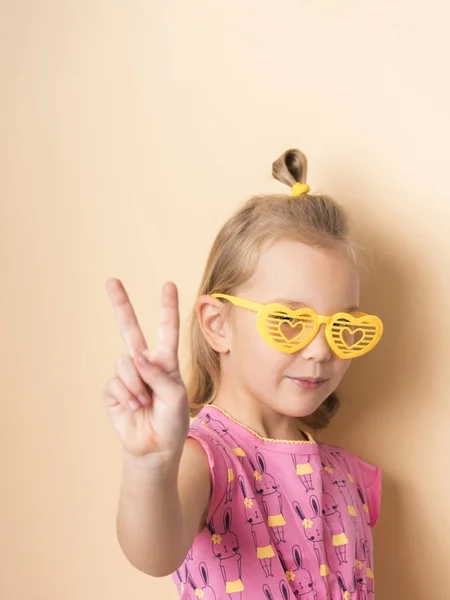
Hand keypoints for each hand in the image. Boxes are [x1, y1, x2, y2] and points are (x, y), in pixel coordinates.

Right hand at [103, 279, 189, 458]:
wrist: (155, 447)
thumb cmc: (172, 421)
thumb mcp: (176, 395)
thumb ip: (159, 373)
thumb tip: (134, 356)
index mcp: (165, 361)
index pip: (166, 329)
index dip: (167, 307)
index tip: (168, 284)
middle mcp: (145, 363)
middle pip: (130, 329)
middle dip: (121, 304)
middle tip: (111, 280)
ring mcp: (128, 375)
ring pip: (126, 363)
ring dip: (138, 386)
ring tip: (145, 402)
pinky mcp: (113, 389)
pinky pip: (117, 382)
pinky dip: (128, 395)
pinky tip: (134, 407)